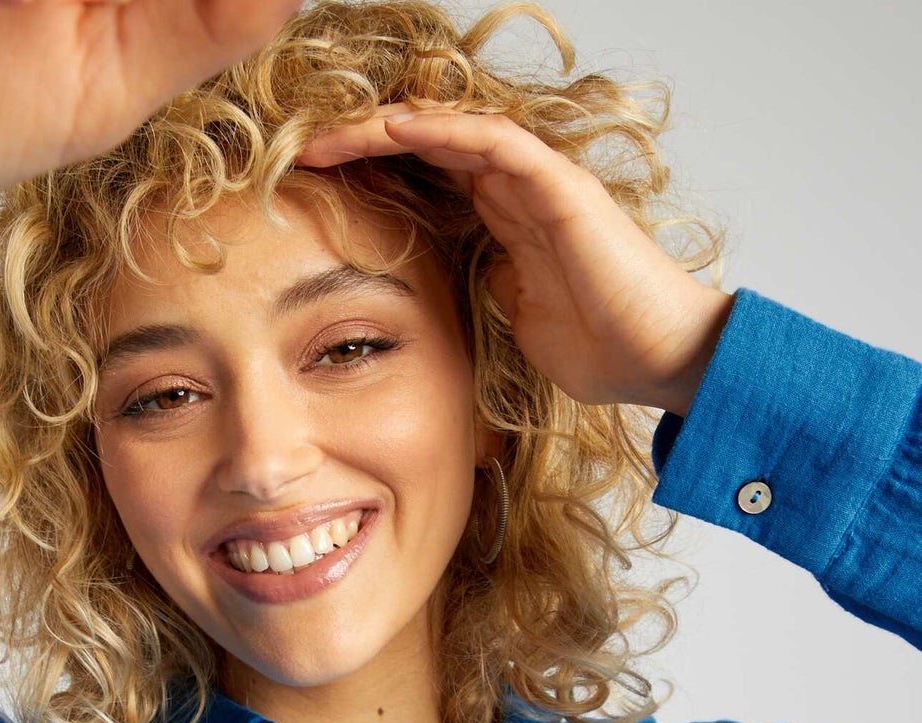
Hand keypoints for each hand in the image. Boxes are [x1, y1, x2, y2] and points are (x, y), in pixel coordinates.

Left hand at [294, 102, 733, 417]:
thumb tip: (458, 283)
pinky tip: (394, 128)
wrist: (653, 359)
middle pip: (430, 146)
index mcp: (503, 221)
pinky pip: (493, 143)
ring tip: (331, 136)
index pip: (427, 179)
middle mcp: (517, 191)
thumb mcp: (514, 320)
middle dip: (365, 144)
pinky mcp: (559, 187)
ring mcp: (539, 183)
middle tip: (304, 150)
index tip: (314, 187)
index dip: (372, 174)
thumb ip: (486, 291)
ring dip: (388, 129)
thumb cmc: (596, 346)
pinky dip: (442, 131)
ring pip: (452, 132)